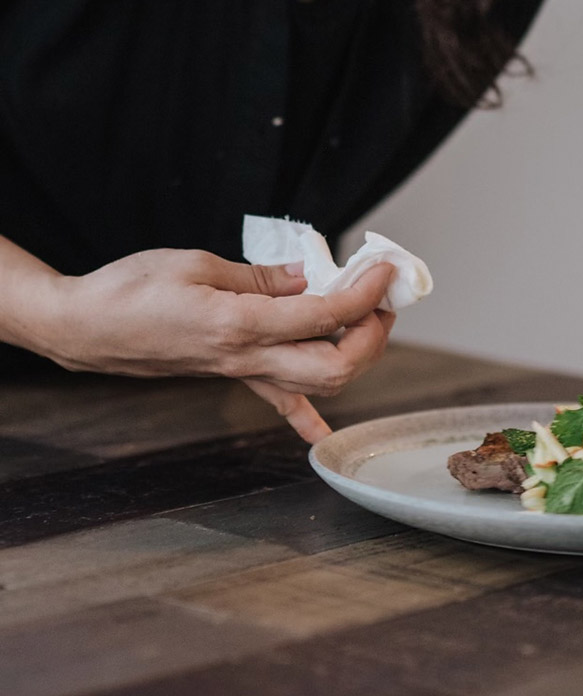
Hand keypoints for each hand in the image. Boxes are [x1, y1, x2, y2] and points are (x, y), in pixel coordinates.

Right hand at [38, 248, 395, 441]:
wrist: (85, 327)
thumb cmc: (130, 288)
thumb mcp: (197, 263)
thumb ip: (258, 275)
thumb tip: (307, 274)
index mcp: (239, 323)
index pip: (324, 315)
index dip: (363, 293)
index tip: (384, 269)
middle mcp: (244, 357)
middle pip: (334, 365)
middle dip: (372, 333)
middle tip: (383, 295)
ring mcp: (237, 371)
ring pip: (315, 384)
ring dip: (353, 355)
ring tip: (367, 318)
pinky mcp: (227, 373)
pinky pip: (275, 399)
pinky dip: (304, 414)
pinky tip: (320, 432)